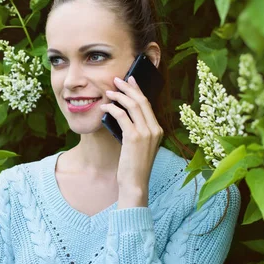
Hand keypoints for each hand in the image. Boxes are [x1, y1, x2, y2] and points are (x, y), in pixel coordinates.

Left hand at [99, 76, 163, 207]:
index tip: (130, 81)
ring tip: (109, 91)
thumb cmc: (134, 166)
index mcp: (158, 130)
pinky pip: (122, 116)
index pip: (148, 105)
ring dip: (119, 96)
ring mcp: (146, 133)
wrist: (135, 183)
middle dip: (128, 87)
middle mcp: (155, 129)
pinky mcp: (134, 138)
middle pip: (142, 101)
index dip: (138, 90)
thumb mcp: (139, 146)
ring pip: (133, 106)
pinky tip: (105, 107)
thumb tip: (121, 114)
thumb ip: (136, 131)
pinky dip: (112, 109)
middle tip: (117, 80)